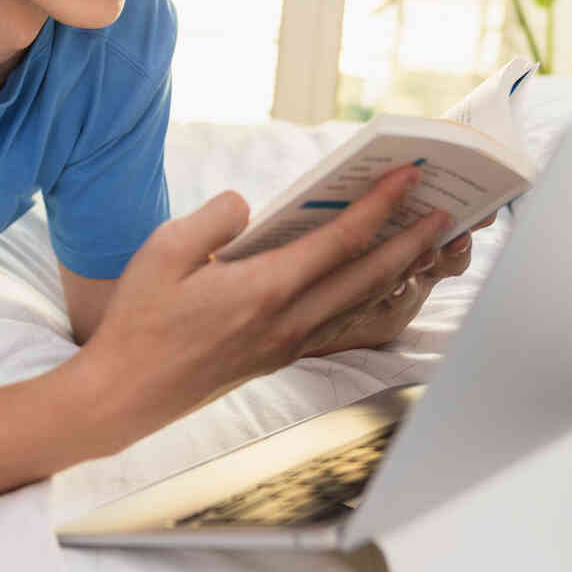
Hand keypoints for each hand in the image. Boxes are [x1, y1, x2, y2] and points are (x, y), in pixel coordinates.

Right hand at [74, 166, 451, 451]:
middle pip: (370, 277)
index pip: (340, 241)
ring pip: (362, 305)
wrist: (125, 394)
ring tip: (427, 243)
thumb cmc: (139, 321)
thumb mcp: (164, 250)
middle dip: (413, 240)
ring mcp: (288, 344)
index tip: (410, 176)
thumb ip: (216, 218)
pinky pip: (342, 324)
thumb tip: (252, 207)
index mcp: (264, 290)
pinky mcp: (279, 357)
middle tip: (446, 208)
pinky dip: (371, 299)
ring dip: (401, 272)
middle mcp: (288, 322)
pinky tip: (379, 285)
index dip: (381, 205)